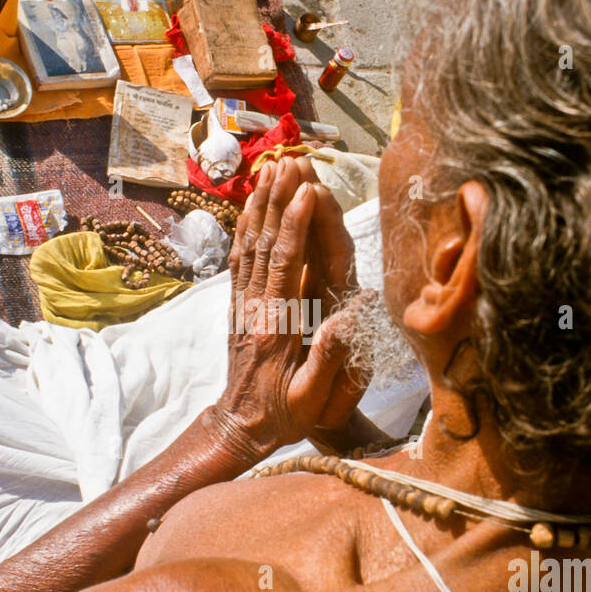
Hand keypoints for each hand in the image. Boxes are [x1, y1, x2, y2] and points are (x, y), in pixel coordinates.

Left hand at [208, 159, 366, 458]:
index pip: (284, 266)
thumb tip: (352, 312)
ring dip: (258, 207)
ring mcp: (242, 305)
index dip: (295, 227)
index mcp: (275, 328)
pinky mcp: (238, 306)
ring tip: (269, 171)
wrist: (242, 428)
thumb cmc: (286, 415)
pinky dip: (246, 228)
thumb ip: (332, 358)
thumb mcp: (314, 399)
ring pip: (247, 246)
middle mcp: (254, 309)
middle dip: (276, 201)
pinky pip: (240, 260)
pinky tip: (253, 205)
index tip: (307, 191)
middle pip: (262, 244)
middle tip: (289, 163)